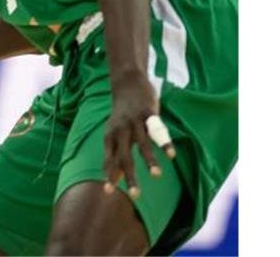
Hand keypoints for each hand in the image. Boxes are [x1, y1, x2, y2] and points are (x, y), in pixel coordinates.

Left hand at [104, 72, 175, 198]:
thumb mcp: (115, 133)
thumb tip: (113, 177)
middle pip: (124, 156)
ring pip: (142, 143)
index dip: (109, 175)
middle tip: (135, 195)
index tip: (108, 193)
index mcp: (111, 137)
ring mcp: (134, 122)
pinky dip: (164, 142)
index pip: (109, 160)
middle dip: (130, 176)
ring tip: (157, 176)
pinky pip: (157, 129)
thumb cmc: (122, 115)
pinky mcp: (148, 113)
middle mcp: (120, 131)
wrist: (126, 83)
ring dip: (149, 160)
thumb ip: (115, 155)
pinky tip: (171, 155)